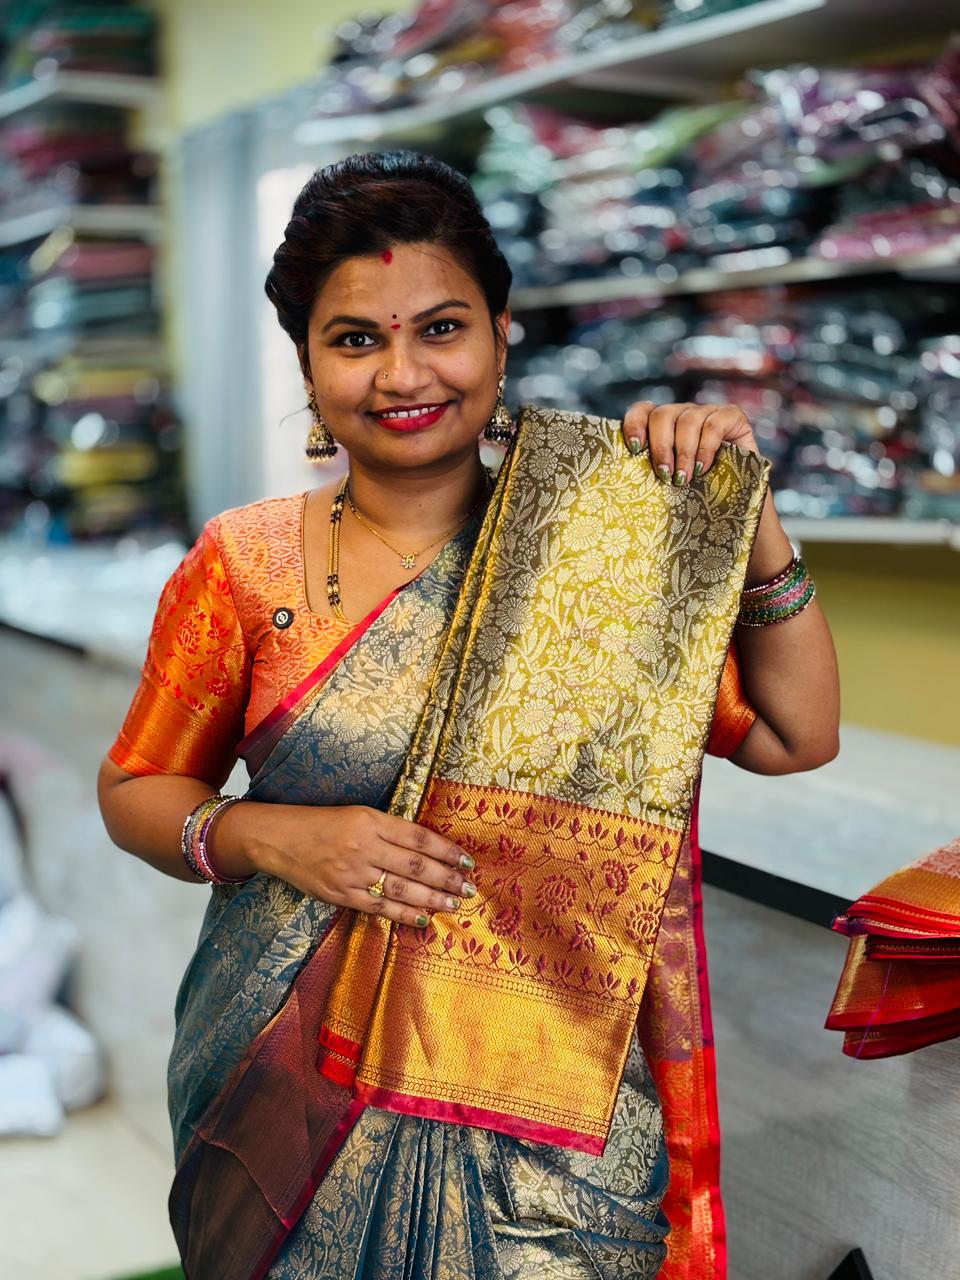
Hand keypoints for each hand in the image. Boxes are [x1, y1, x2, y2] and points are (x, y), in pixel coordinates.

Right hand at [222, 801, 475, 927]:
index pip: (419, 838)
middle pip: (416, 865)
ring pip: (402, 889)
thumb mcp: (357, 814)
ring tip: (454, 904)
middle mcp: (363, 846)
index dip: (446, 851)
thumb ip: (390, 829)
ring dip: (432, 899)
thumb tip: (428, 849)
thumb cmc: (321, 823)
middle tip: (468, 888)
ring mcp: (352, 873)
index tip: (467, 861)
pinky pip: (379, 907)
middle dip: (447, 879)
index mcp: (370, 820)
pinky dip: (404, 915)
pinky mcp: (340, 895)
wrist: (277, 839)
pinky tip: (423, 918)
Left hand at [622, 401, 759, 484]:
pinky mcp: (732, 416)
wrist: (738, 502)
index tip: (634, 448)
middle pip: (663, 415)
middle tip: (664, 475)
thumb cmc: (696, 494)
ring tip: (683, 478)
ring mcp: (708, 412)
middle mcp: (682, 413)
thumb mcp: (668, 481)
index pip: (642, 410)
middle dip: (660, 446)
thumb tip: (617, 485)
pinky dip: (705, 447)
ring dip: (683, 452)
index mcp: (662, 425)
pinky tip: (702, 469)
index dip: (634, 424)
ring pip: (688, 420)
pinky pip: (714, 424)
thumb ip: (648, 472)